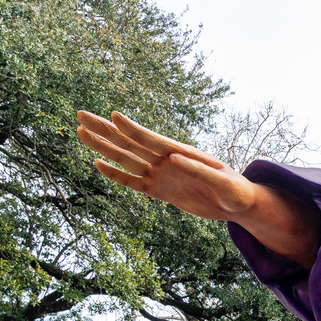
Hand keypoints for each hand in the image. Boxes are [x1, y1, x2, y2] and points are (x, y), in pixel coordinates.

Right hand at [78, 111, 258, 221]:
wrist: (239, 205)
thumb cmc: (237, 191)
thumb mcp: (223, 183)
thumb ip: (199, 171)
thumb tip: (172, 159)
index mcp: (182, 154)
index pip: (152, 139)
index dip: (132, 129)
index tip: (113, 115)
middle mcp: (167, 161)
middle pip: (130, 144)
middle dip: (106, 131)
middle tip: (81, 115)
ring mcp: (162, 175)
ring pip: (126, 159)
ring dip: (103, 147)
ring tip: (80, 133)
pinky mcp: (161, 191)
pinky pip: (133, 183)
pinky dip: (115, 175)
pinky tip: (97, 163)